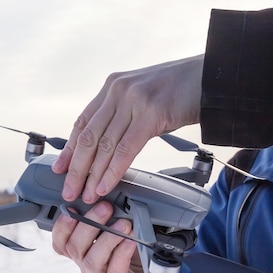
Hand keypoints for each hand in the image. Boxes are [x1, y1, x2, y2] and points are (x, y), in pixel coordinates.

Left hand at [52, 55, 203, 203]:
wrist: (212, 77)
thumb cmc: (182, 90)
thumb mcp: (143, 97)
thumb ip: (124, 115)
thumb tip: (110, 145)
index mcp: (112, 87)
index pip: (82, 122)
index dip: (69, 148)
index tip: (60, 168)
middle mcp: (118, 91)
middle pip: (88, 136)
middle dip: (76, 168)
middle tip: (69, 189)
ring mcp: (133, 101)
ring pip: (104, 145)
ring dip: (93, 175)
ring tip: (86, 194)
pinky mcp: (151, 113)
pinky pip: (125, 149)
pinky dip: (113, 171)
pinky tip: (106, 185)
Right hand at [52, 201, 150, 272]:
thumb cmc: (129, 256)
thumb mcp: (114, 234)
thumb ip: (107, 219)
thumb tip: (107, 199)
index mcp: (81, 252)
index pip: (60, 241)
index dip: (62, 226)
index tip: (71, 209)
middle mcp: (86, 265)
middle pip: (74, 247)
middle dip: (88, 224)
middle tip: (105, 207)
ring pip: (92, 260)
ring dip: (107, 238)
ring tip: (123, 224)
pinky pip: (115, 270)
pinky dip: (122, 252)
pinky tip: (131, 241)